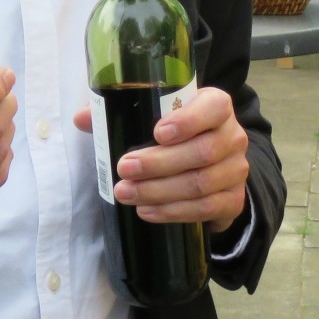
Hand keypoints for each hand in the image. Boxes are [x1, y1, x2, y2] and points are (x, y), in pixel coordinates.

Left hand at [70, 85, 247, 231]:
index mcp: (217, 106)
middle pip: (204, 151)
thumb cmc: (178, 135)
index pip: (214, 108)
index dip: (188, 120)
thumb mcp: (156, 116)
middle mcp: (233, 137)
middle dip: (159, 163)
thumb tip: (82, 118)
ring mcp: (236, 170)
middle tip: (124, 168)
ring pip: (201, 183)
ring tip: (126, 193)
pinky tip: (147, 210)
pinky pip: (205, 209)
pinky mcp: (233, 200)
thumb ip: (121, 112)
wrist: (211, 167)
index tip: (156, 133)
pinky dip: (173, 212)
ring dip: (160, 191)